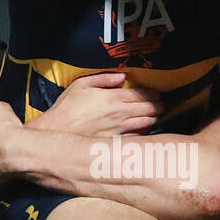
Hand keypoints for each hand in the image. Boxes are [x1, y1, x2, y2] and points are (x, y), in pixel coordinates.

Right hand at [33, 71, 162, 136]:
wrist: (57, 132)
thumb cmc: (67, 107)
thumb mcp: (81, 84)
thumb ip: (103, 78)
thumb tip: (122, 77)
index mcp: (114, 98)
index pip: (143, 94)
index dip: (155, 94)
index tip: (158, 94)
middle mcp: (120, 114)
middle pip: (150, 109)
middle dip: (159, 106)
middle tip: (162, 104)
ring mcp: (119, 129)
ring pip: (147, 123)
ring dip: (155, 119)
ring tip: (156, 116)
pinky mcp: (115, 142)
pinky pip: (136, 137)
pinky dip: (144, 132)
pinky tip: (144, 130)